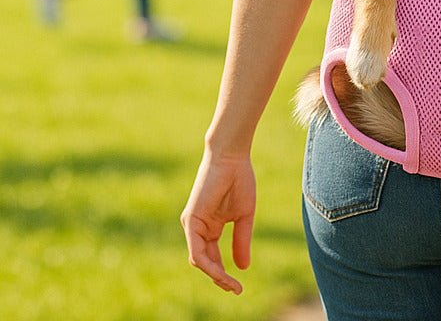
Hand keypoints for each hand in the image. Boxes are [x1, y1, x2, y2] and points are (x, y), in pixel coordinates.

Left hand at [181, 151, 255, 294]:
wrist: (231, 156)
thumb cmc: (239, 180)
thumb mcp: (244, 215)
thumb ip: (241, 240)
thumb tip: (243, 268)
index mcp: (210, 226)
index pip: (213, 258)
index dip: (225, 274)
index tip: (240, 286)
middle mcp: (198, 228)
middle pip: (205, 262)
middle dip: (219, 278)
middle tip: (235, 289)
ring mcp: (192, 225)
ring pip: (199, 260)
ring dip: (214, 275)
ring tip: (231, 285)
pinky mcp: (191, 220)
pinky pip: (197, 250)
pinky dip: (208, 264)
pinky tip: (220, 272)